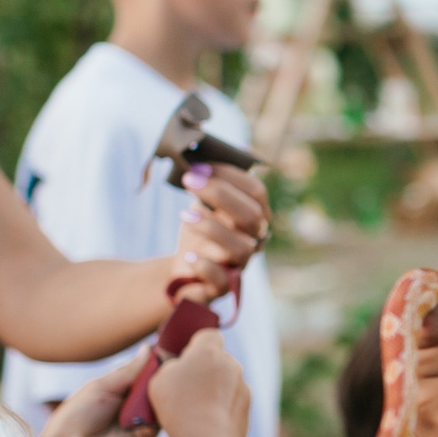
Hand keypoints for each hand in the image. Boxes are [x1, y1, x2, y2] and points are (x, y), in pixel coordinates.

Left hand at [35, 352, 157, 436]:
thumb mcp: (102, 387)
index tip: (167, 346)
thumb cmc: (77, 418)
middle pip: (159, 382)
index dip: (157, 359)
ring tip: (164, 379)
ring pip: (164, 398)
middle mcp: (135, 403)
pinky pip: (164, 417)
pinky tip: (160, 397)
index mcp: (121, 388)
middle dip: (164, 371)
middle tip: (171, 359)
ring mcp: (144, 419)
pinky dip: (163, 405)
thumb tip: (150, 348)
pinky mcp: (150, 435)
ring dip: (164, 388)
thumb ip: (129, 371)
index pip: (146, 369)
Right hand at [147, 328, 249, 436]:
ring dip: (215, 390)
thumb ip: (170, 365)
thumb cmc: (179, 404)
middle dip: (205, 370)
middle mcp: (231, 364)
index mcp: (209, 351)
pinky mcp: (247, 407)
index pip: (210, 335)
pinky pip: (232, 402)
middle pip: (218, 360)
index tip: (187, 358)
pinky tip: (206, 423)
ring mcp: (243, 386)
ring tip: (195, 410)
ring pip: (227, 382)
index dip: (198, 344)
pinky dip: (222, 408)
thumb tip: (178, 365)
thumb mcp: (160, 378)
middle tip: (186, 388)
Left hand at [173, 164, 270, 303]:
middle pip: (251, 216)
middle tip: (188, 179)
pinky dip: (205, 266)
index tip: (200, 165)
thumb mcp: (204, 203)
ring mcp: (240, 265)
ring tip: (183, 214)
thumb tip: (203, 148)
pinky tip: (188, 255)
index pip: (256, 192)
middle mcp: (254, 241)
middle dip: (219, 194)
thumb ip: (210, 181)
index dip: (230, 176)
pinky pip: (221, 280)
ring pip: (241, 248)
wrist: (181, 271)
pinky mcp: (221, 288)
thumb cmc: (198, 232)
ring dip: (211, 228)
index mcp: (255, 216)